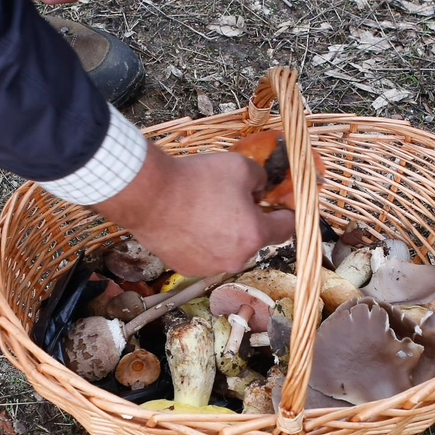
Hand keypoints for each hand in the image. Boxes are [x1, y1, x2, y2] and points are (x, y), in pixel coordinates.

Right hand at [95, 145, 295, 276]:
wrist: (149, 195)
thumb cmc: (194, 181)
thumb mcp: (240, 166)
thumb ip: (261, 179)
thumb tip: (260, 190)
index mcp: (254, 235)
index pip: (286, 229)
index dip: (285, 214)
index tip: (280, 208)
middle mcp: (235, 259)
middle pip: (254, 238)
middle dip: (248, 221)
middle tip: (230, 199)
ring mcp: (210, 267)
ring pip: (228, 248)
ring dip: (224, 232)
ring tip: (204, 209)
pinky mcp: (187, 268)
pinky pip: (205, 254)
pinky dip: (202, 241)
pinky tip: (189, 222)